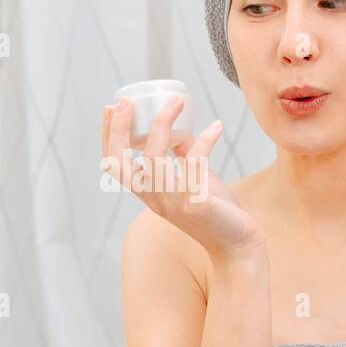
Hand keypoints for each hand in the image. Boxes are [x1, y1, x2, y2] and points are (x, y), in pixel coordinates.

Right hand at [102, 95, 264, 259]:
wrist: (237, 245)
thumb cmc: (216, 212)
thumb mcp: (194, 180)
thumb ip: (182, 157)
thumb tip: (181, 130)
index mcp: (148, 193)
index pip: (114, 164)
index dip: (108, 135)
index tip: (111, 108)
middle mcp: (154, 199)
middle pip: (121, 162)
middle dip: (118, 129)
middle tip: (127, 102)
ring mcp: (173, 203)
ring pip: (153, 158)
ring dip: (162, 124)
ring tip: (176, 102)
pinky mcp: (196, 204)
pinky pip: (194, 163)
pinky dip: (205, 140)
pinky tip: (217, 127)